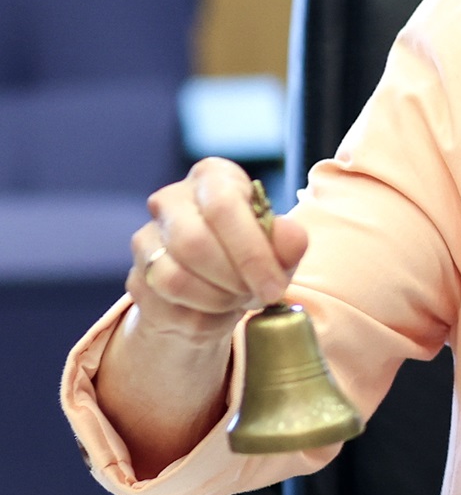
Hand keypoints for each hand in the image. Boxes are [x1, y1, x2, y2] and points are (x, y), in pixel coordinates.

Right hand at [128, 158, 309, 342]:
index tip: (275, 287)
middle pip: (194, 243)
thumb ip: (289, 241)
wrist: (212, 289)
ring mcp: (146, 238)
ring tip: (239, 299)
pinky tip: (218, 310)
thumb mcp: (279, 246)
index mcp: (212, 176)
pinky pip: (166, 306)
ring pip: (174, 278)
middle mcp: (171, 199)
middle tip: (260, 296)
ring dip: (216, 300)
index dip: (251, 252)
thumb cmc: (249, 254)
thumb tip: (291, 237)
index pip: (223, 206)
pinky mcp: (135, 277)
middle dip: (234, 279)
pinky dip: (201, 317)